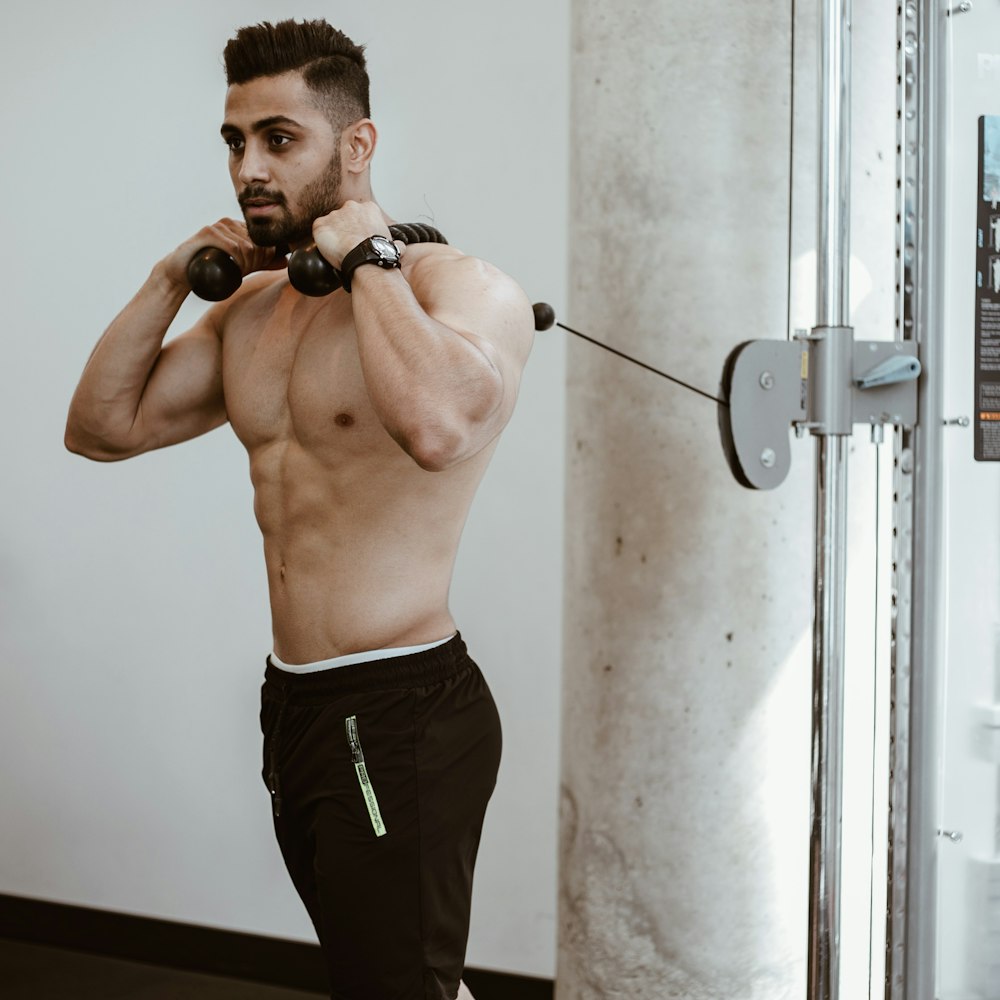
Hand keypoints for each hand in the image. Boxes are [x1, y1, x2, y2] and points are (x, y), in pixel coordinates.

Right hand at [161, 218, 286, 290]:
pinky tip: (232, 267)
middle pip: (257, 245)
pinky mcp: (208, 232)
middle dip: (254, 263)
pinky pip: (233, 246)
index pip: (264, 243)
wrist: (182, 272)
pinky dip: (237, 260)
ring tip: (236, 271)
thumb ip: (263, 262)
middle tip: (242, 272)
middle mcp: (229, 223)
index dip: (263, 260)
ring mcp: (218, 226)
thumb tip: (286, 261)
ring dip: (246, 264)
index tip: (252, 270)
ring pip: (247, 247)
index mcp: (239, 228)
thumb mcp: (243, 266)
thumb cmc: (213, 269)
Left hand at [312, 200, 390, 269]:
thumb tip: (400, 248)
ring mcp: (335, 214)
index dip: (360, 229)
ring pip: (331, 224)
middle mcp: (351, 206)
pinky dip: (321, 241)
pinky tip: (329, 251)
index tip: (361, 240)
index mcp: (369, 208)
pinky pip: (318, 231)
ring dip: (334, 236)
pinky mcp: (321, 225)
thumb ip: (396, 243)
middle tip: (350, 246)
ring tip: (340, 252)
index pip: (360, 215)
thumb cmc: (381, 254)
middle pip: (344, 217)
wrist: (366, 260)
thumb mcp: (395, 245)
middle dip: (346, 229)